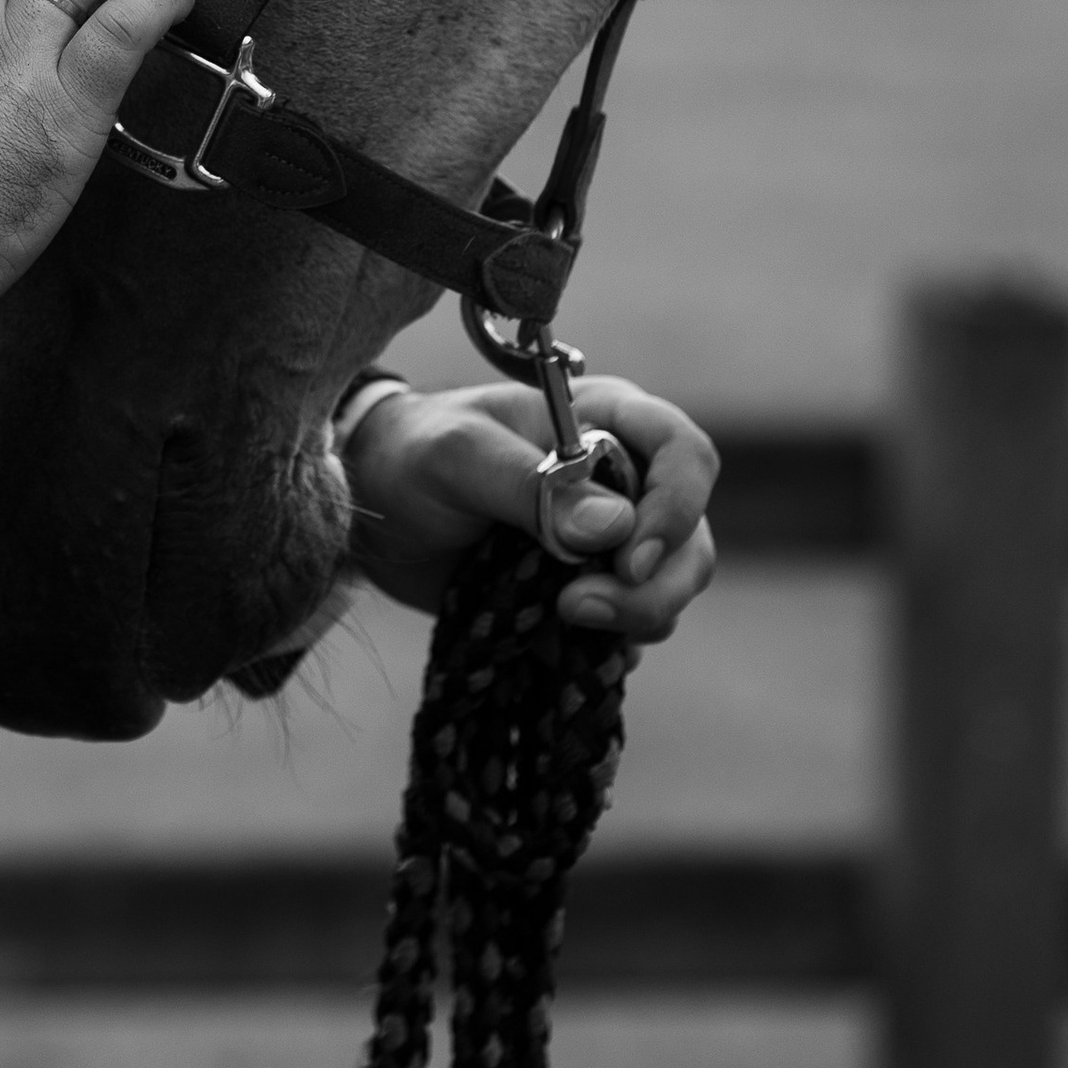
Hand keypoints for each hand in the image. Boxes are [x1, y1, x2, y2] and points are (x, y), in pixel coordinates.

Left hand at [342, 372, 718, 643]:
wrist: (378, 509)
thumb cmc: (415, 453)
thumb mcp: (456, 455)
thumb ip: (528, 485)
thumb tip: (614, 528)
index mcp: (606, 421)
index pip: (684, 455)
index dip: (676, 508)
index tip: (627, 559)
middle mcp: (625, 480)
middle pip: (689, 539)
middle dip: (654, 586)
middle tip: (578, 608)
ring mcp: (612, 542)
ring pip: (668, 590)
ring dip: (632, 619)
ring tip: (557, 619)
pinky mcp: (591, 592)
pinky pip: (630, 630)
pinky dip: (608, 646)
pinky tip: (552, 641)